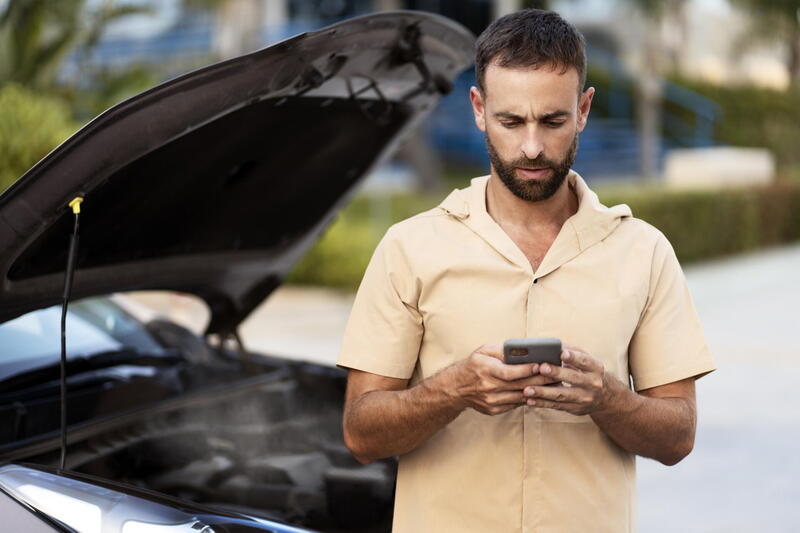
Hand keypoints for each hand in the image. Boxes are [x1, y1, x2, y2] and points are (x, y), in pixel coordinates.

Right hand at [444, 344, 558, 415]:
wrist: (457, 388)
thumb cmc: (473, 365)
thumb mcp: (484, 351)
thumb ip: (502, 350)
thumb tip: (523, 350)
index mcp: (485, 370)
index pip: (510, 372)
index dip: (527, 370)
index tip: (542, 365)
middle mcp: (488, 387)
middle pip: (520, 386)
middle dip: (540, 380)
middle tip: (556, 375)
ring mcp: (492, 401)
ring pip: (521, 397)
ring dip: (539, 391)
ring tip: (553, 384)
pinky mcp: (494, 409)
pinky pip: (516, 404)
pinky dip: (528, 398)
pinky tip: (539, 392)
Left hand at [523, 347, 614, 415]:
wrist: (604, 396)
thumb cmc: (588, 371)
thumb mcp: (586, 360)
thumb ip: (571, 351)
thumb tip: (551, 344)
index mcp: (595, 368)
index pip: (585, 361)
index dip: (573, 357)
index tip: (562, 353)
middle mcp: (592, 384)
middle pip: (573, 378)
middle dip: (557, 373)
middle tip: (541, 368)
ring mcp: (584, 398)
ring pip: (562, 395)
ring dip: (543, 392)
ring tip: (527, 390)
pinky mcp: (575, 409)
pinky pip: (556, 406)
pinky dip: (542, 403)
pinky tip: (529, 400)